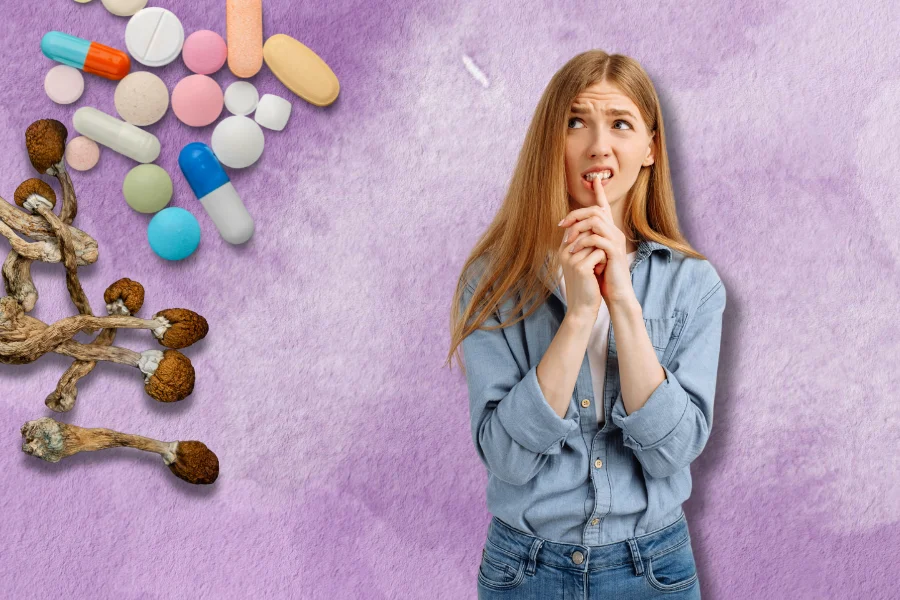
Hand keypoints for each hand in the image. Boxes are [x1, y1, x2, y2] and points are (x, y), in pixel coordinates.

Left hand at [558, 177, 634, 305]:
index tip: (595, 179)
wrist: (616, 293)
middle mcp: (614, 232)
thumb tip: (570, 233)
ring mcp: (615, 240)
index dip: (600, 192)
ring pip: (595, 221)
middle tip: (561, 224)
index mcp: (609, 231)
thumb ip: (585, 241)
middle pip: (595, 210)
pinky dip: (582, 242)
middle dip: (576, 214)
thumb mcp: (591, 255)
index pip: (604, 207)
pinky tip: (573, 250)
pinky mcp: (614, 251)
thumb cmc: (603, 275)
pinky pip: (596, 238)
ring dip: (577, 228)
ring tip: (567, 240)